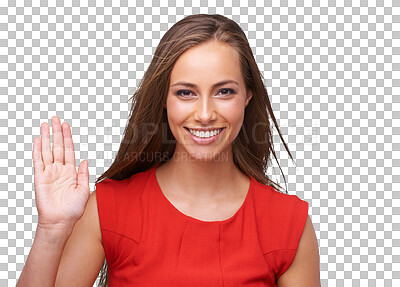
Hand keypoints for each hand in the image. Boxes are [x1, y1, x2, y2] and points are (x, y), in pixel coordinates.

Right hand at [32, 116, 89, 230]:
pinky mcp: (40, 178)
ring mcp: (49, 173)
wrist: (61, 222)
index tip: (66, 125)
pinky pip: (38, 161)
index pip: (69, 150)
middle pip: (57, 147)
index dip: (67, 137)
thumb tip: (85, 160)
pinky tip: (38, 140)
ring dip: (46, 137)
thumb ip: (84, 174)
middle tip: (55, 118)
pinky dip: (37, 150)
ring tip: (45, 124)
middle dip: (57, 132)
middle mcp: (60, 170)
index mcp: (71, 172)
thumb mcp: (84, 189)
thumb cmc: (73, 209)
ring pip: (47, 151)